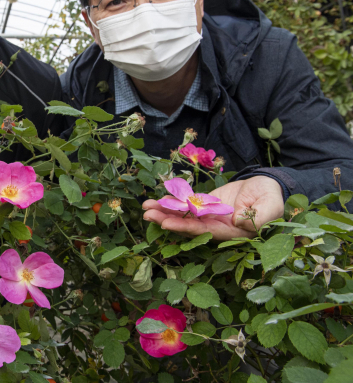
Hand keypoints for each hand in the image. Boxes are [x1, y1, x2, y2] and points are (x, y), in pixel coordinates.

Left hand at [142, 176, 284, 240]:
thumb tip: (239, 223)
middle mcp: (218, 227)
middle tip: (147, 215)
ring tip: (146, 207)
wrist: (268, 184)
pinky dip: (172, 202)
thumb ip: (258, 217)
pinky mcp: (206, 205)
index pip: (207, 232)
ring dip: (165, 212)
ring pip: (185, 216)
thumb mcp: (271, 206)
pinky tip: (157, 200)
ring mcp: (210, 216)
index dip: (187, 229)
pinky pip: (187, 205)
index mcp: (233, 232)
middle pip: (190, 226)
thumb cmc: (272, 196)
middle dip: (168, 221)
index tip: (167, 224)